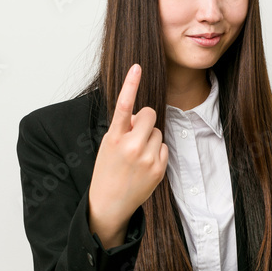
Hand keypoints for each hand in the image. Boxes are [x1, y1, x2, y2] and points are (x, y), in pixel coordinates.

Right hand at [88, 64, 167, 239]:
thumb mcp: (108, 145)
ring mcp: (147, 158)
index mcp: (114, 137)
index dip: (130, 84)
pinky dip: (156, 152)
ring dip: (149, 138)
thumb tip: (142, 115)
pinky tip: (144, 165)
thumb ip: (123, 128)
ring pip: (157, 131)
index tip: (137, 67)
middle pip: (149, 114)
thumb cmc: (107, 170)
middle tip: (133, 135)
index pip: (123, 105)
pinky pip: (164, 146)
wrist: (109, 204)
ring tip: (136, 155)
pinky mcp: (159, 169)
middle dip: (143, 120)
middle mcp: (131, 146)